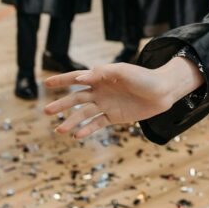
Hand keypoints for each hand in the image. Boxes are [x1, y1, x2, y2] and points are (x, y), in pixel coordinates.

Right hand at [43, 57, 202, 138]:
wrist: (162, 92)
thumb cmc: (143, 78)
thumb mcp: (123, 72)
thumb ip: (101, 73)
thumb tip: (80, 78)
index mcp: (100, 77)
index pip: (76, 78)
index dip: (62, 80)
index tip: (47, 83)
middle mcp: (100, 91)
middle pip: (76, 98)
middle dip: (61, 105)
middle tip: (46, 111)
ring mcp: (106, 105)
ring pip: (84, 114)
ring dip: (72, 121)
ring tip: (60, 130)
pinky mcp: (114, 117)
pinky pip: (96, 123)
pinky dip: (87, 129)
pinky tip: (76, 135)